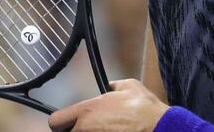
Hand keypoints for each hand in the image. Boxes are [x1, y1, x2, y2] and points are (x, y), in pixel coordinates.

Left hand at [49, 79, 168, 131]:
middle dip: (74, 131)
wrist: (158, 128)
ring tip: (104, 131)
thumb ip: (114, 85)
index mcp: (87, 110)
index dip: (62, 122)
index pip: (56, 121)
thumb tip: (111, 87)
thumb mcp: (130, 86)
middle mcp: (84, 129)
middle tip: (88, 128)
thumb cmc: (143, 109)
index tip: (70, 122)